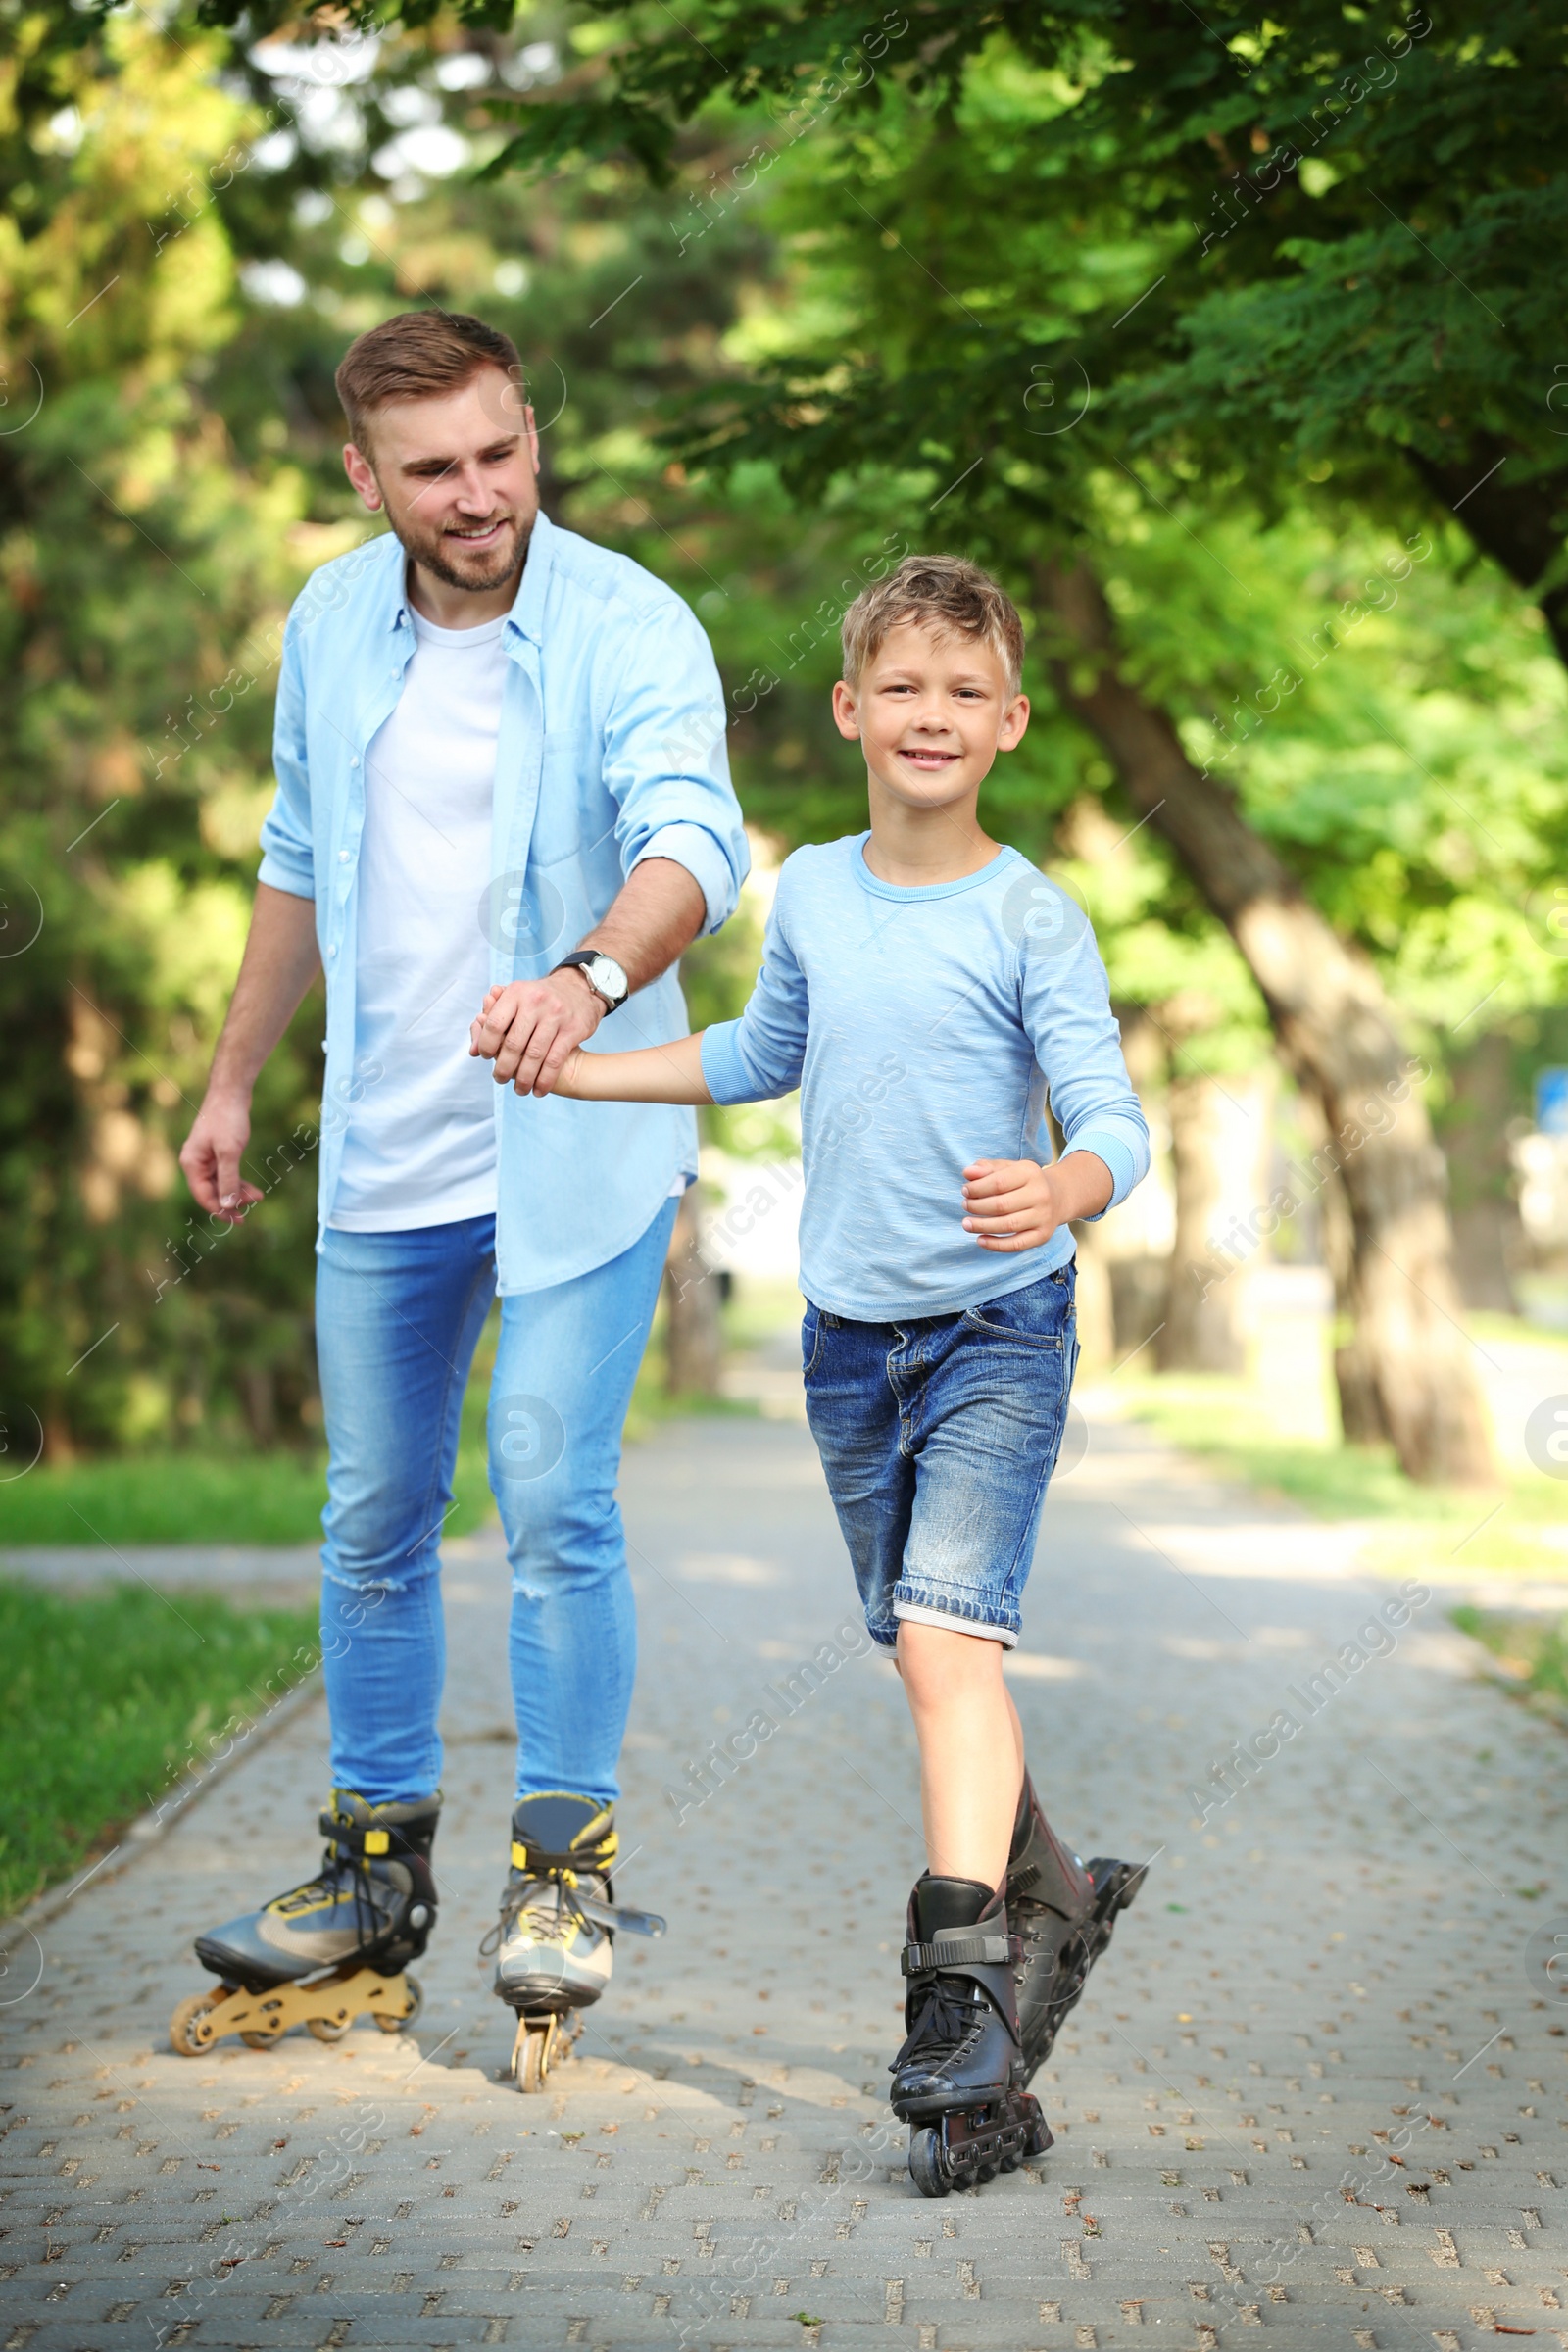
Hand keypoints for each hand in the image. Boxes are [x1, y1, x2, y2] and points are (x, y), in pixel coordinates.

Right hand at [180, 1090, 263, 1223]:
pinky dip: (239, 1182)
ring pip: (221, 1184)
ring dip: (238, 1193)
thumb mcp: (229, 1151)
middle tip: (251, 1209)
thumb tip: (227, 1205)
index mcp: (192, 1164)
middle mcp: (196, 1163)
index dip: (220, 1210)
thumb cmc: (227, 1119)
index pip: (203, 1196)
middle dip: (231, 1202)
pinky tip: (252, 1189)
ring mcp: (206, 1158)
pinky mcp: (218, 1153)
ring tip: (258, 1197)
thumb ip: (228, 1179)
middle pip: (212, 1192)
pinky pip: (227, 1174)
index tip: (238, 1219)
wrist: (231, 1093)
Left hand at [469, 968, 602, 1095]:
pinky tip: (539, 1090)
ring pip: (534, 1056)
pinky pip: (554, 1060)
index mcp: (517, 993)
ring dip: (524, 1078)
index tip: (487, 1057)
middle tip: (500, 1079)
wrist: (579, 989)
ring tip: (520, 1089)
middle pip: (513, 1044)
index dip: (487, 1045)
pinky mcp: (572, 1029)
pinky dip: (545, 1080)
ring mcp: (555, 1016)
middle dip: (504, 1068)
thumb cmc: (539, 1000)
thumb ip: (491, 1021)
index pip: (494, 1024)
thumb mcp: (515, 1000)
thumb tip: (474, 1051)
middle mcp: (535, 1002)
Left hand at [961, 1158, 1070, 1252]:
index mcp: (1030, 1173)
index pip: (998, 1182)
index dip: (977, 1188)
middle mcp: (1040, 1194)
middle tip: (965, 1206)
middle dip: (977, 1207)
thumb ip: (987, 1168)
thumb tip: (967, 1172)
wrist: (1058, 1197)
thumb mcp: (1008, 1168)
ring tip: (967, 1223)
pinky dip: (996, 1245)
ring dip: (982, 1226)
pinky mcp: (1042, 1235)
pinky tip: (980, 1240)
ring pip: (1007, 1225)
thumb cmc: (1024, 1181)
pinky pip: (1017, 1244)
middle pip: (1001, 1205)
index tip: (965, 1190)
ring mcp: (1043, 1216)